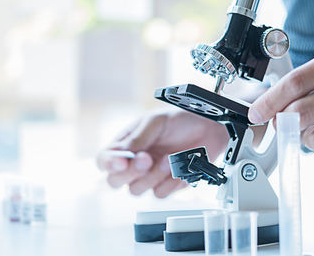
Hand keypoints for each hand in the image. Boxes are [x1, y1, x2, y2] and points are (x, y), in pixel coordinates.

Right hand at [97, 110, 228, 197]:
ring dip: (154, 175)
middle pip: (114, 182)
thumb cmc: (180, 120)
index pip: (104, 160)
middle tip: (147, 159)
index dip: (108, 164)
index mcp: (125, 144)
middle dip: (131, 172)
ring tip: (170, 158)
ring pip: (137, 190)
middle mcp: (133, 163)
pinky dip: (171, 181)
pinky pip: (159, 194)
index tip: (122, 162)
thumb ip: (139, 137)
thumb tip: (125, 151)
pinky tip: (180, 166)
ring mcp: (149, 176)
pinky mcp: (166, 185)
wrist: (209, 128)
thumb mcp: (156, 121)